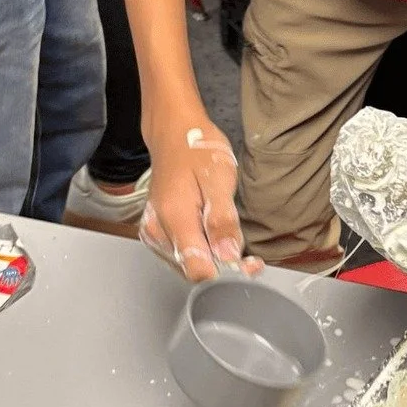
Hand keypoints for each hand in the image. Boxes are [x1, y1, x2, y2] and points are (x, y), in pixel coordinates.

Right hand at [139, 114, 259, 281]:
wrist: (173, 134)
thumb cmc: (196, 151)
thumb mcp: (219, 179)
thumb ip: (222, 220)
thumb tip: (228, 256)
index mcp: (174, 218)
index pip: (198, 269)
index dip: (227, 273)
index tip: (249, 265)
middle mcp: (158, 231)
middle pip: (193, 270)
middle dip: (224, 269)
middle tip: (251, 259)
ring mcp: (154, 233)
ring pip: (187, 265)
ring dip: (214, 263)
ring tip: (235, 246)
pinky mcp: (157, 233)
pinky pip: (182, 255)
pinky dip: (203, 254)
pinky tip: (216, 242)